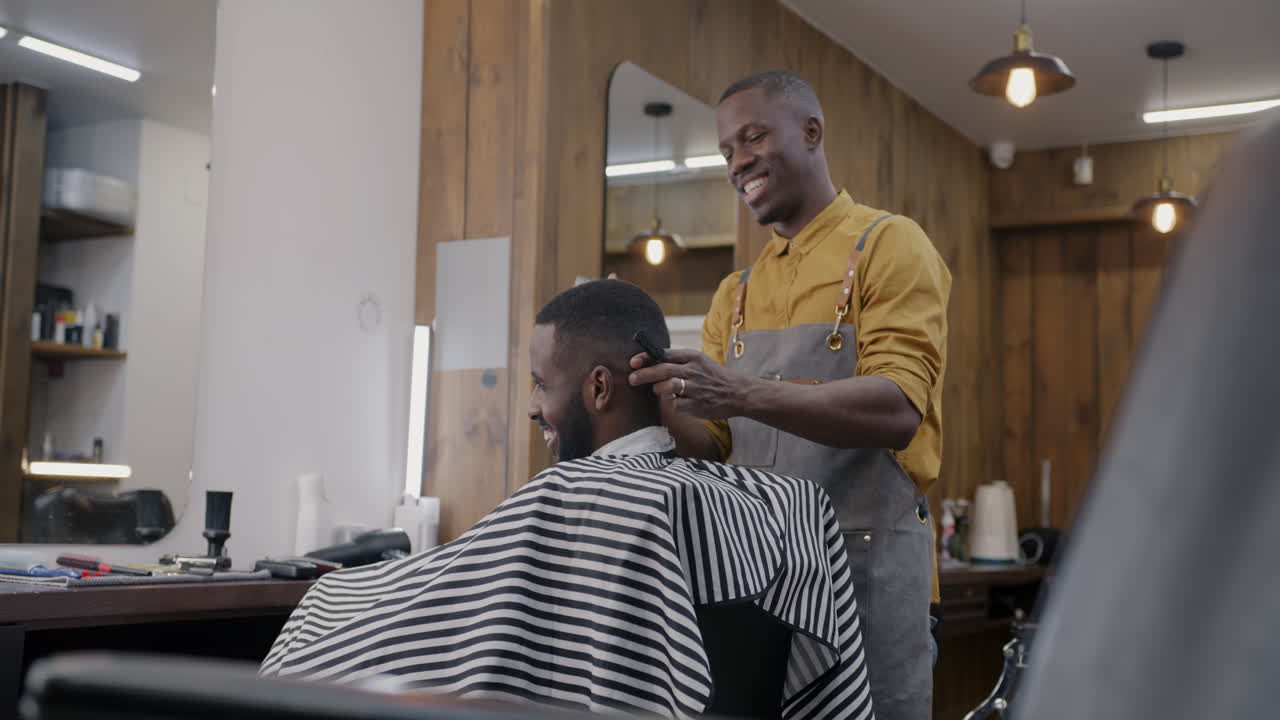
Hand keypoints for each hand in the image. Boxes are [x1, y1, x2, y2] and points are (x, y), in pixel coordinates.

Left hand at [627, 348, 750, 419]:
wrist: (738, 392)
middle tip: (631, 379)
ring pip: (667, 388)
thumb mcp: (698, 361)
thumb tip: (648, 361)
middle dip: (643, 375)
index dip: (646, 358)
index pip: (665, 354)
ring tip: (660, 390)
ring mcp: (696, 388)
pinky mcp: (697, 405)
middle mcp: (694, 371)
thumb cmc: (713, 376)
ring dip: (658, 390)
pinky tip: (680, 402)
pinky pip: (675, 405)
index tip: (633, 362)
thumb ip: (677, 360)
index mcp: (693, 357)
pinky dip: (673, 404)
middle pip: (663, 370)